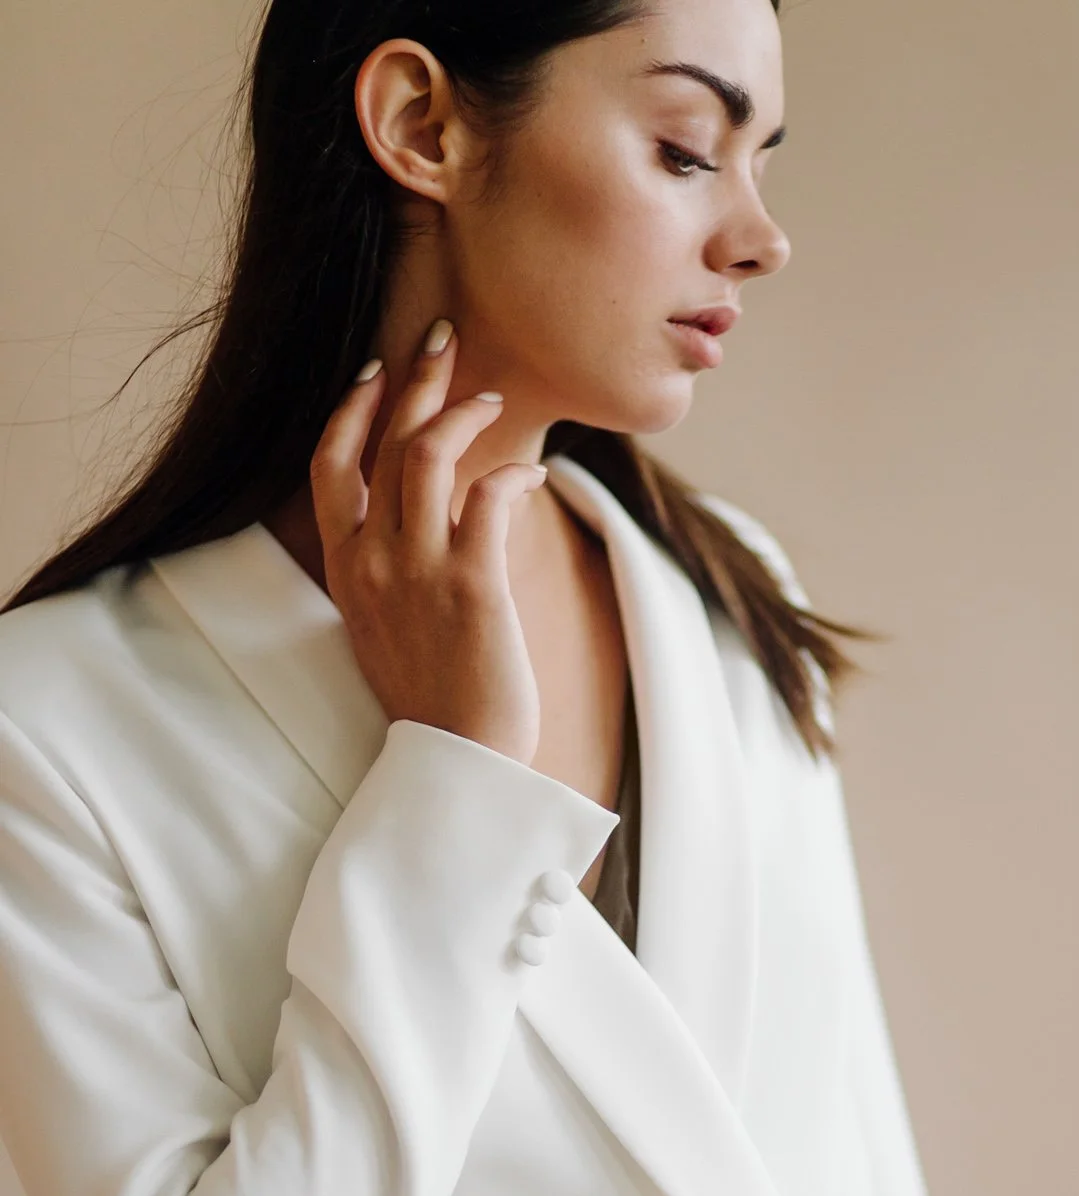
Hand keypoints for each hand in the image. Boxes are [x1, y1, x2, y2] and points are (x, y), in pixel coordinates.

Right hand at [309, 318, 547, 764]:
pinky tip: (533, 475)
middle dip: (414, 379)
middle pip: (381, 441)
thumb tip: (431, 518)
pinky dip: (513, 474)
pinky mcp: (471, 584)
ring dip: (463, 412)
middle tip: (444, 336)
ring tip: (494, 398)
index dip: (351, 408)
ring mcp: (416, 571)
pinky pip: (489, 496)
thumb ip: (391, 569)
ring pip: (426, 454)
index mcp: (343, 570)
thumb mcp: (387, 628)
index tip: (378, 370)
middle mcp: (370, 562)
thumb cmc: (436, 699)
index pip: (328, 465)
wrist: (460, 759)